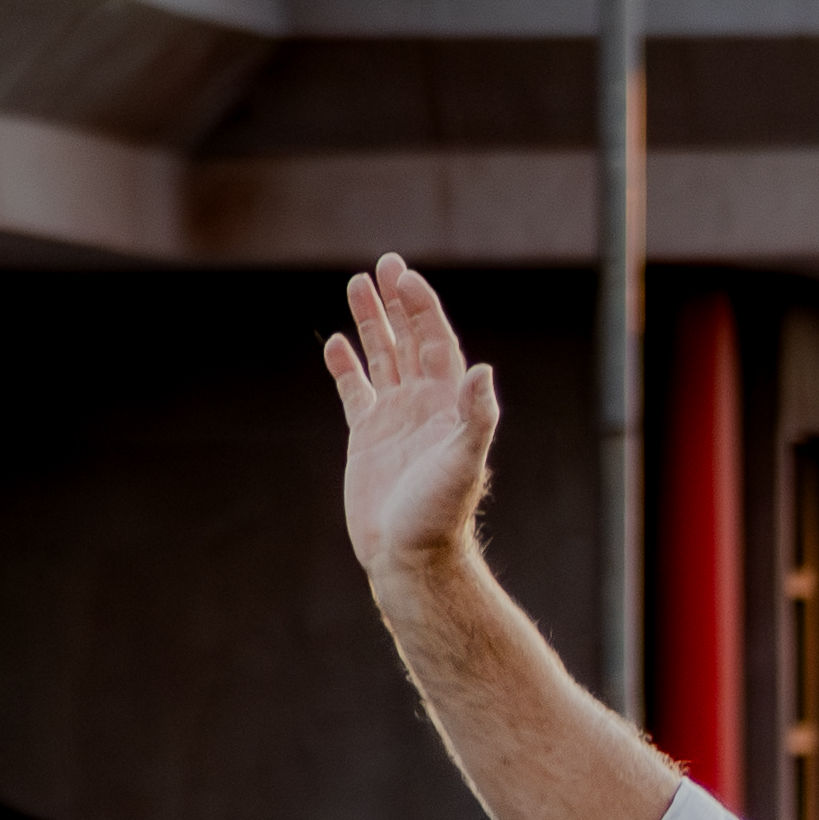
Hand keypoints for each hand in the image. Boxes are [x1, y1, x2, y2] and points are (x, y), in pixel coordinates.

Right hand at [324, 256, 498, 583]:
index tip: (403, 278)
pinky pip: (355, 391)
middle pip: (410, 339)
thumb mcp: (463, 462)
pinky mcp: (366, 436)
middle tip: (384, 264)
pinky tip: (336, 344)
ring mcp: (394, 418)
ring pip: (382, 358)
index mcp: (448, 403)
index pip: (436, 341)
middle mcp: (423, 404)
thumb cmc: (439, 513)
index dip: (422, 308)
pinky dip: (346, 367)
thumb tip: (482, 371)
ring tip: (356, 284)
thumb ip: (475, 417)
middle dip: (398, 302)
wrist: (409, 555)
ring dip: (371, 323)